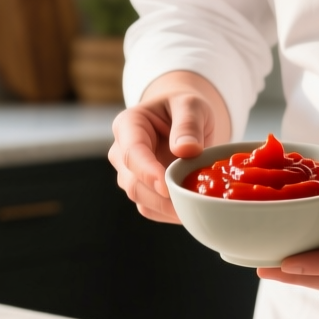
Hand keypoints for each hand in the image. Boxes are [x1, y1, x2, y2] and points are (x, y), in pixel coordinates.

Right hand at [108, 71, 230, 222]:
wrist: (184, 119)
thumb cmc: (184, 108)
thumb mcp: (191, 105)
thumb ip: (188, 124)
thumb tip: (186, 150)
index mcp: (128, 125)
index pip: (132, 152)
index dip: (147, 171)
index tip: (166, 186)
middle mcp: (122, 152)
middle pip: (133, 182)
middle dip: (161, 197)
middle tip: (191, 204)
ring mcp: (129, 174)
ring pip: (141, 200)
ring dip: (167, 209)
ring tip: (196, 207)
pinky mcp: (143, 191)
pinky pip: (152, 209)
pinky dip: (170, 214)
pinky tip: (191, 209)